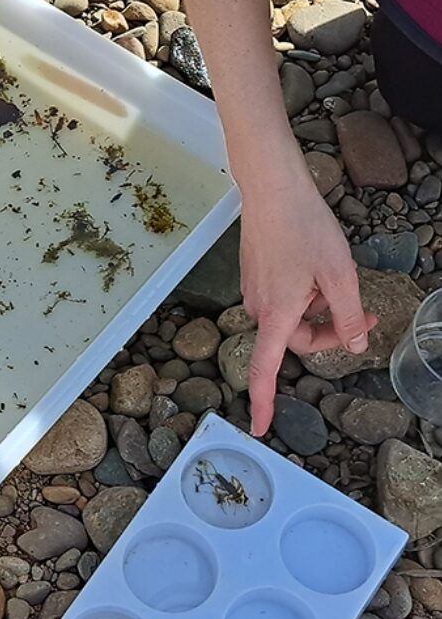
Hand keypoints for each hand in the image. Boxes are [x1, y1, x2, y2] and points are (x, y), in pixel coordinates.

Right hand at [240, 176, 375, 436]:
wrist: (272, 190)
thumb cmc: (304, 228)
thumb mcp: (340, 274)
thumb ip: (348, 316)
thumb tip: (354, 347)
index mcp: (278, 313)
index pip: (265, 369)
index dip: (263, 401)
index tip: (259, 428)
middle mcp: (259, 307)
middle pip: (295, 341)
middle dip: (329, 334)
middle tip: (365, 316)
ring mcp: (254, 290)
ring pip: (291, 318)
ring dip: (318, 310)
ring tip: (336, 277)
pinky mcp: (255, 276)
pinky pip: (282, 300)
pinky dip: (304, 294)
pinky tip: (316, 266)